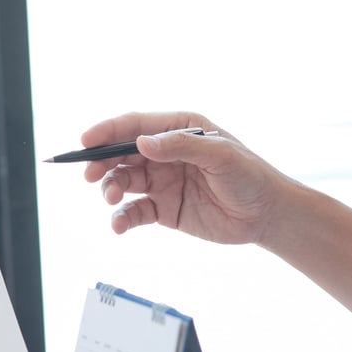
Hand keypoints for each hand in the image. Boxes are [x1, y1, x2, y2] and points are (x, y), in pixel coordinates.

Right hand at [80, 112, 298, 243]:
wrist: (266, 216)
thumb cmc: (250, 177)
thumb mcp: (220, 155)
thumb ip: (180, 146)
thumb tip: (141, 143)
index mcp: (178, 129)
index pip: (136, 125)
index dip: (107, 131)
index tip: (85, 141)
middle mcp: (165, 153)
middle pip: (122, 154)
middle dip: (102, 163)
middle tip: (90, 175)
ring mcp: (162, 181)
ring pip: (124, 182)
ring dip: (111, 189)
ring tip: (112, 200)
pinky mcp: (163, 209)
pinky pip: (135, 212)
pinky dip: (122, 218)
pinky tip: (119, 225)